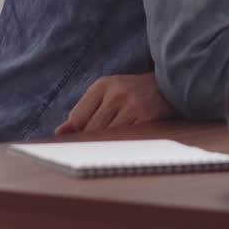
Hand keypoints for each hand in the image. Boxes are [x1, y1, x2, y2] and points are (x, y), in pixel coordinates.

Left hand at [54, 72, 175, 134]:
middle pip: (91, 130)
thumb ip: (82, 112)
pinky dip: (123, 143)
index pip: (76, 119)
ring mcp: (132, 104)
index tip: (85, 138)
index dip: (78, 133)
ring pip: (107, 136)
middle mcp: (116, 92)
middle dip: (93, 140)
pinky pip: (126, 138)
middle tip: (102, 142)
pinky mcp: (146, 117)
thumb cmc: (132, 93)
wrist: (169, 86)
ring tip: (115, 141)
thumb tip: (59, 132)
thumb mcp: (107, 94)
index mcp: (102, 85)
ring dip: (109, 143)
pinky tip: (128, 140)